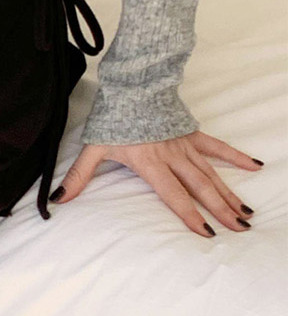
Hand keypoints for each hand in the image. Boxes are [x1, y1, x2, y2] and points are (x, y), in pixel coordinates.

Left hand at [52, 131, 262, 236]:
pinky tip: (255, 166)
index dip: (190, 215)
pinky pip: (218, 148)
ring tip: (247, 213)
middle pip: (201, 188)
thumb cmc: (114, 116)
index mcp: (151, 164)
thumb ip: (78, 176)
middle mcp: (173, 157)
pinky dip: (236, 157)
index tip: (205, 232)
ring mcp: (185, 145)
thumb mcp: (93, 148)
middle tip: (239, 228)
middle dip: (220, 209)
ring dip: (231, 193)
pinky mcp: (192, 134)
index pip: (174, 195)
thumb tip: (60, 199)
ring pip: (212, 173)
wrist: (133, 83)